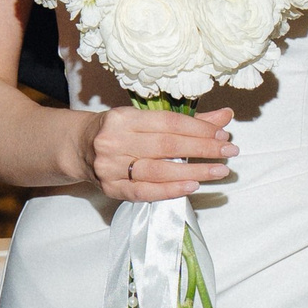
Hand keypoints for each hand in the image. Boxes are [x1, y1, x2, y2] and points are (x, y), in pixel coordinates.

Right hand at [82, 105, 235, 204]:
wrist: (79, 148)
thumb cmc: (118, 132)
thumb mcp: (145, 120)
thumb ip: (187, 121)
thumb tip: (225, 116)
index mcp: (123, 118)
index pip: (168, 123)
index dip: (197, 129)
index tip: (221, 135)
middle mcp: (114, 141)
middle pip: (166, 146)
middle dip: (202, 149)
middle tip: (228, 152)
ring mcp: (110, 167)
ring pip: (158, 170)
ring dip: (193, 172)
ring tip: (219, 170)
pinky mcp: (111, 188)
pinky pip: (145, 192)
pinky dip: (170, 190)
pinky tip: (192, 187)